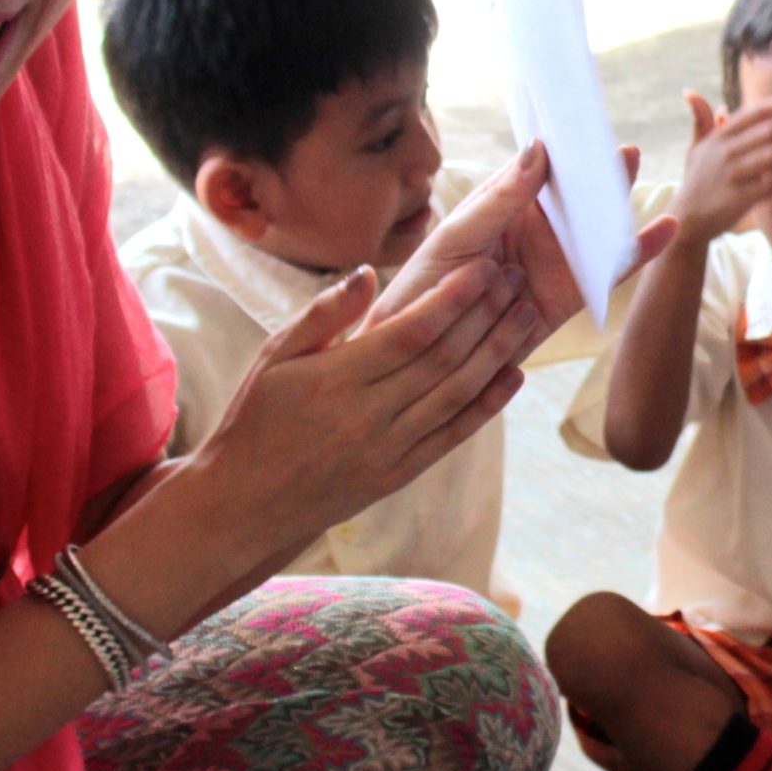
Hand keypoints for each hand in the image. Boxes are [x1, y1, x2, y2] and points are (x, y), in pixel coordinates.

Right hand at [177, 258, 540, 566]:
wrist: (245, 504)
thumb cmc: (255, 420)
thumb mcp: (273, 358)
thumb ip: (322, 315)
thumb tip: (368, 274)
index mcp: (336, 379)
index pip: (411, 332)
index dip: (453, 298)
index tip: (483, 266)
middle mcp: (368, 416)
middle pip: (443, 358)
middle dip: (485, 313)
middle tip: (515, 277)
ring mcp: (389, 449)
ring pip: (457, 393)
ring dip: (497, 351)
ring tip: (526, 314)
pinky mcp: (400, 474)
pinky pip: (454, 435)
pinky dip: (488, 404)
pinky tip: (514, 373)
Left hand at [373, 143, 677, 341]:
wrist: (421, 355)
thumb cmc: (426, 286)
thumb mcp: (456, 237)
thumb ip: (499, 199)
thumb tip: (539, 150)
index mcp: (503, 203)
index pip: (541, 165)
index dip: (564, 144)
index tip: (583, 123)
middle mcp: (534, 226)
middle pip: (576, 191)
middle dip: (597, 169)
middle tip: (620, 149)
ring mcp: (555, 258)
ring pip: (596, 225)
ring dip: (618, 201)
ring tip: (636, 171)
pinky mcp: (570, 294)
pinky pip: (609, 271)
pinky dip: (639, 251)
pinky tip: (666, 229)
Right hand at [669, 89, 771, 247]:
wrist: (686, 220)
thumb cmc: (697, 182)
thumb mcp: (696, 148)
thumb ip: (700, 120)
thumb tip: (691, 92)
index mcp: (721, 135)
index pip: (757, 112)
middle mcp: (726, 151)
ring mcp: (733, 174)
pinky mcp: (739, 197)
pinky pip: (771, 185)